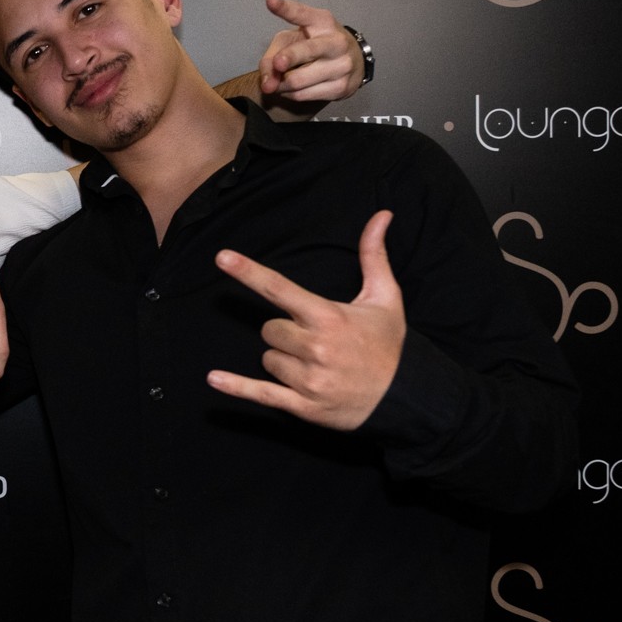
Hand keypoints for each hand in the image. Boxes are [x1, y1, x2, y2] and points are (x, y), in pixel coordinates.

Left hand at [205, 211, 404, 429]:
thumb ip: (373, 255)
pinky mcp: (304, 405)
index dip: (248, 271)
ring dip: (283, 360)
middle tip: (315, 340)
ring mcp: (309, 379)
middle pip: (269, 329)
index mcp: (328, 317)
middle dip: (285, 332)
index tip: (222, 257)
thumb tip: (381, 215)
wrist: (407, 397)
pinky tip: (213, 379)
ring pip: (267, 359)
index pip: (279, 288)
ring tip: (316, 365)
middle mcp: (316, 347)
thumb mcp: (385, 298)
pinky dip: (237, 387)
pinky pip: (260, 393)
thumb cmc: (389, 345)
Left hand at [256, 0, 360, 105]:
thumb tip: (267, 84)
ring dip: (280, 83)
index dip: (285, 8)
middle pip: (306, 51)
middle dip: (288, 58)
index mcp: (322, 22)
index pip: (302, 14)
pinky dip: (289, 93)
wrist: (353, 61)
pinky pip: (302, 95)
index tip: (271, 1)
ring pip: (298, 80)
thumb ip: (273, 54)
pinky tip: (291, 88)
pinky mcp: (341, 87)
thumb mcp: (294, 39)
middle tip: (278, 63)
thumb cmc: (316, 44)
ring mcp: (341, 66)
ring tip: (279, 80)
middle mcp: (335, 42)